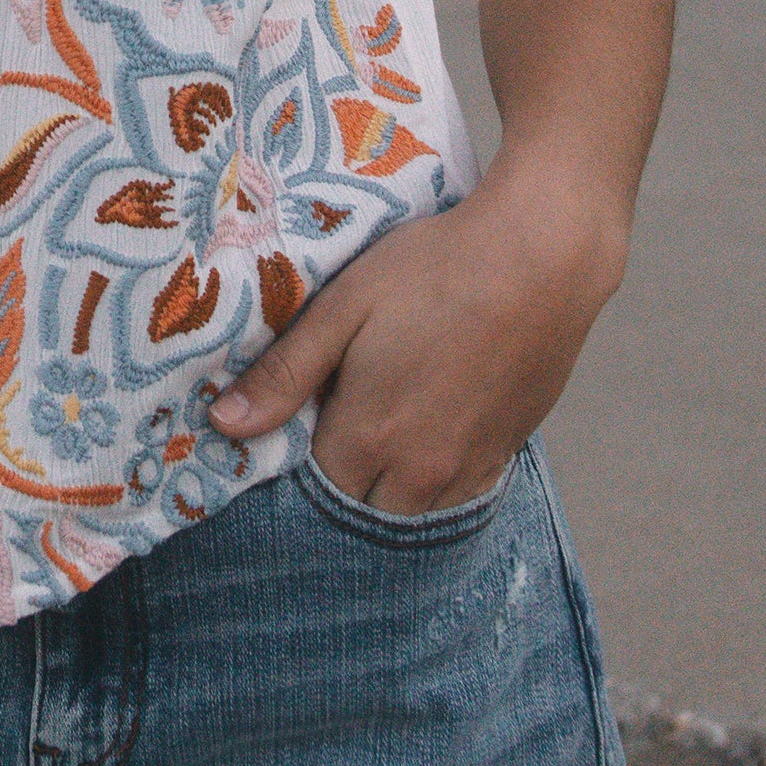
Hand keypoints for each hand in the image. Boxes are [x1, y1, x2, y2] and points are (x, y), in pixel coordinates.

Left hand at [211, 168, 625, 512]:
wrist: (541, 258)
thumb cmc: (433, 270)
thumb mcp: (344, 307)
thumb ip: (286, 373)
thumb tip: (225, 425)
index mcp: (370, 439)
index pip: (315, 482)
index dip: (302, 447)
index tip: (305, 407)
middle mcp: (421, 473)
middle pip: (362, 503)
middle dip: (344, 470)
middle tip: (343, 406)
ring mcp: (471, 468)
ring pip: (412, 507)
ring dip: (390, 480)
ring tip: (387, 413)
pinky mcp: (508, 451)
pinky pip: (459, 493)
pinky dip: (436, 476)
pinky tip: (432, 423)